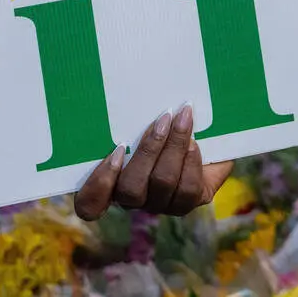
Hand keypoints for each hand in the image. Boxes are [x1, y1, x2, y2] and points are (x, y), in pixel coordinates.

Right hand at [73, 105, 233, 219]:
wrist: (208, 137)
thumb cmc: (166, 124)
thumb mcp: (145, 118)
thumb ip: (132, 117)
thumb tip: (127, 92)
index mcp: (113, 182)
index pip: (90, 204)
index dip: (97, 185)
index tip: (117, 150)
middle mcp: (134, 199)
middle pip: (130, 189)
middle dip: (149, 150)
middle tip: (164, 118)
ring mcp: (161, 204)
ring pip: (161, 184)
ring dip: (174, 147)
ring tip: (184, 119)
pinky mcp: (188, 202)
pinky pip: (187, 189)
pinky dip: (191, 161)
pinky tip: (195, 142)